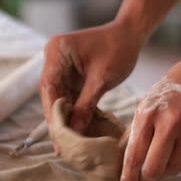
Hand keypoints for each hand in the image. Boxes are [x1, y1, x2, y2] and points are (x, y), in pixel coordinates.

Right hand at [39, 20, 142, 138]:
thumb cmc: (119, 49)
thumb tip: (75, 132)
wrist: (131, 34)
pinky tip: (76, 130)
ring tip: (67, 144)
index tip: (57, 136)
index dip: (53, 114)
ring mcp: (60, 66)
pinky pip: (68, 95)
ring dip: (64, 118)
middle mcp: (53, 58)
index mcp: (57, 51)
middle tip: (60, 146)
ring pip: (58, 97)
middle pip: (51, 94)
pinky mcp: (69, 73)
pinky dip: (73, 111)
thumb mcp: (102, 79)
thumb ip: (86, 105)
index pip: (49, 87)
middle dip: (57, 119)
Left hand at [120, 48, 180, 180]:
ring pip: (173, 168)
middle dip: (146, 179)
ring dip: (163, 173)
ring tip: (159, 166)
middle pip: (154, 168)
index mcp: (149, 114)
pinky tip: (175, 152)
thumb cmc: (173, 88)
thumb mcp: (147, 102)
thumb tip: (122, 157)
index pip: (134, 155)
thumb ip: (136, 130)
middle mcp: (170, 124)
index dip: (128, 176)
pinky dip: (179, 161)